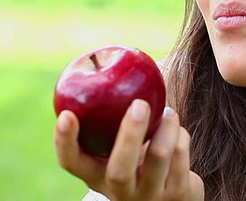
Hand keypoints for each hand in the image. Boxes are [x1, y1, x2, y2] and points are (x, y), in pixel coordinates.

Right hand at [54, 99, 203, 200]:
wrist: (174, 195)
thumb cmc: (143, 156)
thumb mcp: (123, 143)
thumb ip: (114, 114)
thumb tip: (114, 57)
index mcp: (96, 176)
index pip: (71, 163)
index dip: (64, 141)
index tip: (67, 114)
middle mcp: (119, 192)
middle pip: (120, 168)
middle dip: (130, 134)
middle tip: (139, 105)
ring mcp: (149, 196)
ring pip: (159, 156)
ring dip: (167, 125)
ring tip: (168, 112)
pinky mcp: (178, 195)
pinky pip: (180, 155)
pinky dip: (180, 135)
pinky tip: (177, 132)